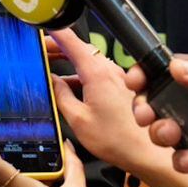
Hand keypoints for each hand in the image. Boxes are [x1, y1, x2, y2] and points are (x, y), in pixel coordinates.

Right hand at [45, 30, 170, 176]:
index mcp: (96, 73)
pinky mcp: (122, 87)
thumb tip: (51, 81)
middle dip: (59, 50)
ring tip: (52, 76)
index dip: (53, 34)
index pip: (71, 41)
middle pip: (80, 50)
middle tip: (41, 53)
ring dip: (70, 66)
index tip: (40, 32)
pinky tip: (72, 93)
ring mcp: (118, 78)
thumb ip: (61, 96)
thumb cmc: (116, 140)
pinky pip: (99, 75)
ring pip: (89, 63)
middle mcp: (109, 70)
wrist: (147, 153)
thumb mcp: (78, 119)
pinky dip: (83, 78)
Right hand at [128, 55, 187, 186]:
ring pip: (163, 133)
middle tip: (145, 113)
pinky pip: (182, 161)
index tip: (134, 79)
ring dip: (159, 133)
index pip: (165, 73)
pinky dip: (181, 160)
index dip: (145, 75)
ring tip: (170, 134)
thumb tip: (176, 69)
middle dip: (144, 108)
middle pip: (156, 104)